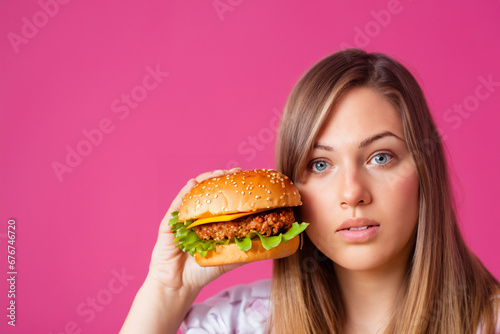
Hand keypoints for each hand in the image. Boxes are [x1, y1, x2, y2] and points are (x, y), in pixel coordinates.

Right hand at [146, 168, 242, 293]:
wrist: (180, 285)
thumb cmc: (203, 270)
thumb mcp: (230, 258)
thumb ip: (247, 249)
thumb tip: (273, 242)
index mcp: (211, 220)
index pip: (223, 198)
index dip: (234, 186)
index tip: (248, 177)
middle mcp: (197, 215)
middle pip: (209, 189)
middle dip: (223, 178)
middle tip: (236, 172)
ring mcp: (183, 217)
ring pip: (194, 192)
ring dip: (206, 180)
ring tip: (218, 174)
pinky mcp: (169, 223)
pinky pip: (177, 204)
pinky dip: (185, 193)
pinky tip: (193, 184)